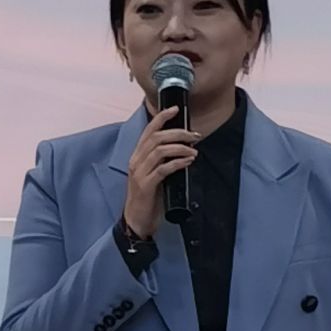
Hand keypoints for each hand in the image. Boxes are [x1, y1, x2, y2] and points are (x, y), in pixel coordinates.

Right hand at [122, 106, 201, 237]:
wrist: (136, 220)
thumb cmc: (148, 197)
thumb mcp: (153, 174)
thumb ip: (162, 161)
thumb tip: (183, 148)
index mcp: (137, 156)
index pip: (148, 131)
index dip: (161, 117)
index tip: (176, 109)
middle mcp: (136, 161)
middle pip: (156, 138)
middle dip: (178, 133)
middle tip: (195, 135)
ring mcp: (140, 173)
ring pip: (160, 151)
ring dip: (180, 148)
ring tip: (194, 151)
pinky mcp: (146, 185)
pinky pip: (163, 169)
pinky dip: (178, 163)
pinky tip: (188, 162)